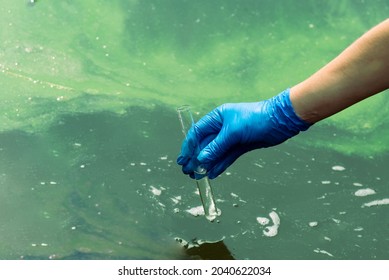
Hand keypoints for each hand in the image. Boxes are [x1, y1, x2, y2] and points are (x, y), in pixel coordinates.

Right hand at [177, 89, 310, 178]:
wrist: (280, 121)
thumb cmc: (256, 119)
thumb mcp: (233, 132)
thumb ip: (216, 146)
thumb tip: (201, 159)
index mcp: (217, 117)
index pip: (197, 132)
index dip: (189, 146)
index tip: (183, 159)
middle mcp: (222, 127)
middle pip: (205, 144)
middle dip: (195, 158)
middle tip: (187, 171)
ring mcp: (232, 137)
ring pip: (215, 152)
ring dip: (206, 164)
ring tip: (197, 176)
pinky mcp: (241, 146)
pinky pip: (227, 157)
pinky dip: (220, 165)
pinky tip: (212, 174)